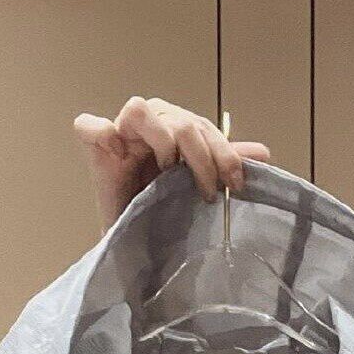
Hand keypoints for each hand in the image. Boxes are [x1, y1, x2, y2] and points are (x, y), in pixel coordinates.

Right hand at [73, 96, 272, 232]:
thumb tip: (263, 153)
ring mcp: (120, 132)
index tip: (235, 184)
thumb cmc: (166, 211)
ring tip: (166, 173)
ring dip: (162, 141)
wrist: (137, 243)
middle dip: (202, 157)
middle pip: (180, 121)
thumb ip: (225, 165)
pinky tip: (118, 153)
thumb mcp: (199, 186)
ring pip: (140, 110)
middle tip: (207, 190)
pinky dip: (103, 133)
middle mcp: (149, 123)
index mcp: (174, 126)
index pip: (202, 125)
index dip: (224, 153)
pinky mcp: (94, 147)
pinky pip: (90, 125)